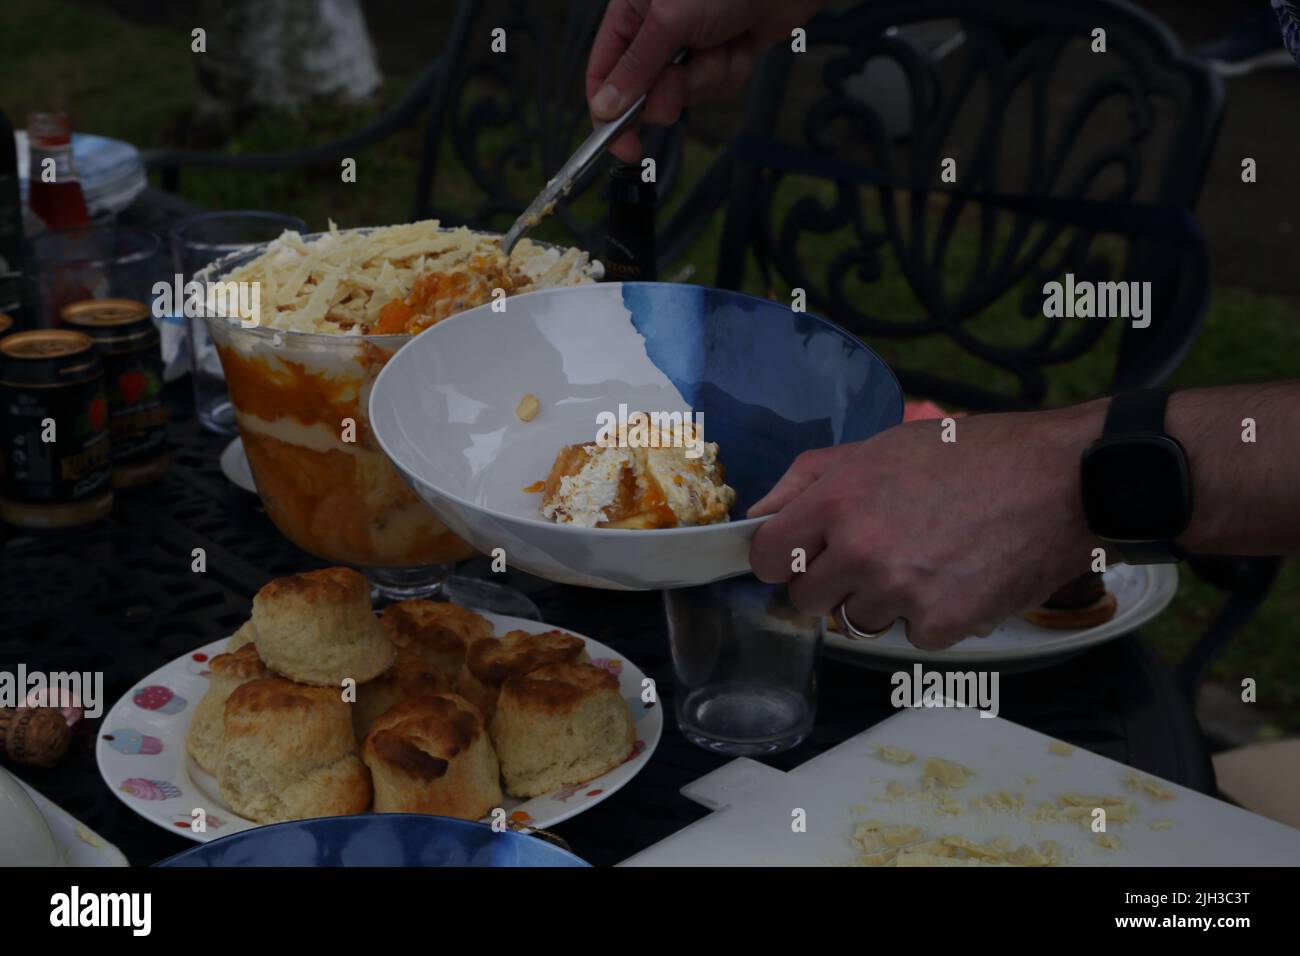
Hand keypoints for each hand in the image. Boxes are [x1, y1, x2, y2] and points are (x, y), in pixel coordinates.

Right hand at [586, 0, 824, 161]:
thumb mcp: (669, 20)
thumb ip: (636, 67)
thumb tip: (606, 106)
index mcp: (630, 16)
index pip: (603, 75)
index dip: (610, 116)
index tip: (625, 145)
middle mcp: (656, 34)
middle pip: (648, 94)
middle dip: (672, 92)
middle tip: (682, 78)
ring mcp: (690, 48)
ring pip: (687, 94)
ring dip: (708, 77)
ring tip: (720, 43)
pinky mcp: (721, 55)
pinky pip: (717, 86)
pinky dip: (731, 71)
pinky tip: (739, 43)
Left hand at [747, 404, 1106, 649]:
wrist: (1062, 480)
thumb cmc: (973, 456)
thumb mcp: (880, 446)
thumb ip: (809, 478)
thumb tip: (760, 514)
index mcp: (836, 500)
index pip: (766, 558)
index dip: (781, 559)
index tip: (801, 556)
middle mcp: (859, 549)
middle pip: (806, 599)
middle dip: (832, 583)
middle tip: (875, 555)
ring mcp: (899, 591)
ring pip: (858, 621)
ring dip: (885, 601)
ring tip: (928, 559)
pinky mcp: (940, 623)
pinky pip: (912, 637)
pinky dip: (932, 617)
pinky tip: (959, 578)